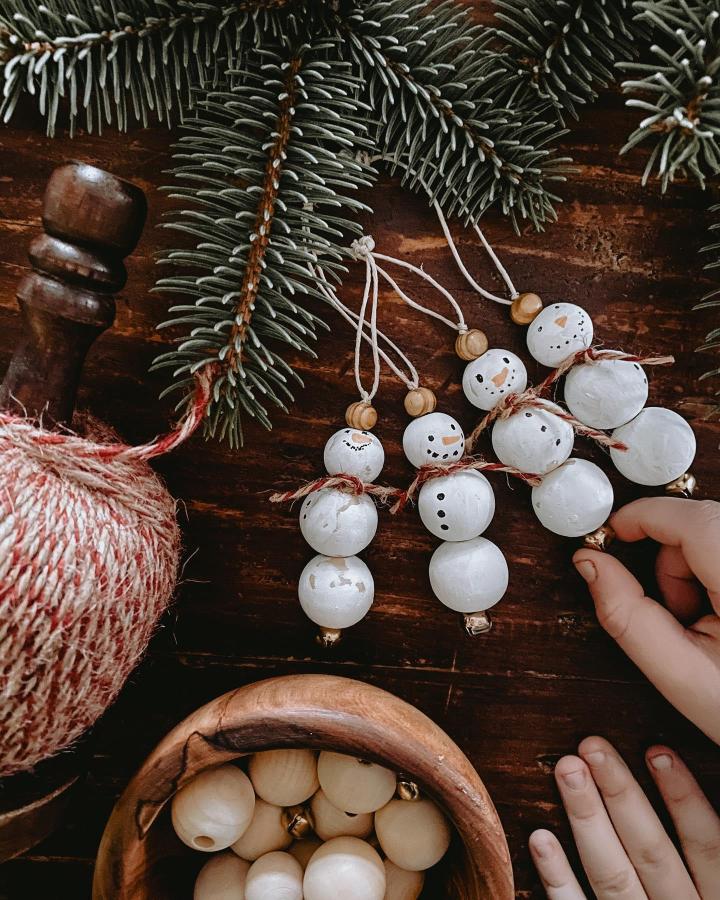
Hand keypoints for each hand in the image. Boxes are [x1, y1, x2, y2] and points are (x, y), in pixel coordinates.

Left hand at [529, 737, 719, 898]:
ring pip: (614, 878)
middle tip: (590, 746)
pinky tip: (540, 839)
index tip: (656, 750)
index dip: (684, 798)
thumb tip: (674, 770)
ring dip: (588, 821)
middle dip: (621, 795)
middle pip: (652, 853)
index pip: (708, 846)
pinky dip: (558, 881)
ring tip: (567, 770)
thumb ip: (711, 857)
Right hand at [573, 498, 719, 744]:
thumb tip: (589, 562)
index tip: (611, 533)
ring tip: (708, 623)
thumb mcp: (680, 675)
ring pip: (715, 534)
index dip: (644, 515)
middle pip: (702, 523)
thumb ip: (626, 616)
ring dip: (695, 568)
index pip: (695, 521)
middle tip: (681, 615)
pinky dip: (714, 571)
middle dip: (671, 560)